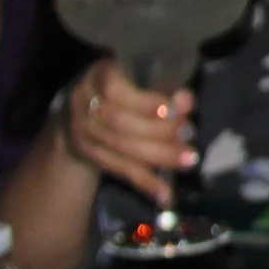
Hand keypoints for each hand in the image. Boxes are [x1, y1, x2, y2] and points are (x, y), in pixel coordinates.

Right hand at [59, 59, 196, 205]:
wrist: (80, 112)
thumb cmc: (123, 89)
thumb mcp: (139, 79)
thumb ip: (163, 88)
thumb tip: (185, 101)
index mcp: (98, 76)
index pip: (115, 90)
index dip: (144, 102)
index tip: (172, 110)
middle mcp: (84, 103)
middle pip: (120, 123)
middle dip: (159, 131)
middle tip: (189, 134)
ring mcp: (83, 131)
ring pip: (121, 148)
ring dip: (158, 156)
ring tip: (188, 159)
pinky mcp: (90, 155)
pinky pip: (120, 170)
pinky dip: (145, 182)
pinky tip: (165, 192)